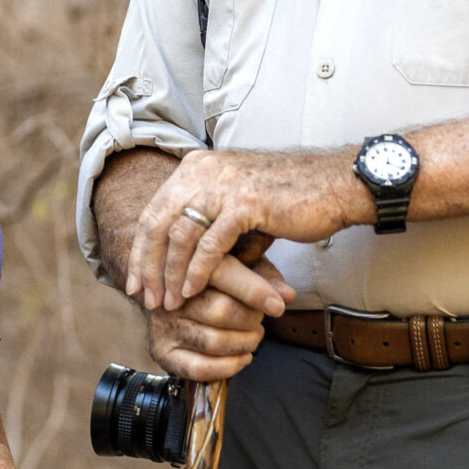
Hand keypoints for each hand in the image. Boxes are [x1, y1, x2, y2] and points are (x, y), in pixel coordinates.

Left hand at [127, 148, 364, 310]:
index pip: (154, 210)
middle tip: (144, 297)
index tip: (136, 279)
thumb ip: (209, 226)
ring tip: (169, 301)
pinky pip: (210, 243)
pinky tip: (193, 290)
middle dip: (147, 264)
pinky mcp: (244, 203)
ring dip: (170, 273)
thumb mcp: (238, 206)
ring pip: (180, 235)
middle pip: (158, 222)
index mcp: (197, 167)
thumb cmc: (288, 199)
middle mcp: (203, 170)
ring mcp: (223, 184)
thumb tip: (183, 262)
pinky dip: (198, 270)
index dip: (141, 248)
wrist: (333, 186)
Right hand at [144, 250, 294, 380]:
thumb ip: (262, 276)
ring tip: (253, 338)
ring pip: (213, 341)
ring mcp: (165, 326)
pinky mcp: (163, 352)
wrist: (162, 295)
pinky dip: (228, 367)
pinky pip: (199, 368)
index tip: (278, 306)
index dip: (255, 291)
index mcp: (189, 266)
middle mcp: (173, 296)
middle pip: (220, 311)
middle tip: (259, 321)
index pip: (224, 275)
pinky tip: (242, 358)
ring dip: (244, 344)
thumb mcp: (236, 266)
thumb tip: (288, 295)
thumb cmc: (210, 280)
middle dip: (250, 321)